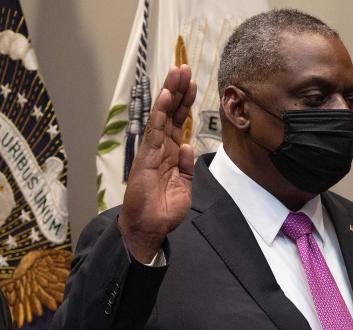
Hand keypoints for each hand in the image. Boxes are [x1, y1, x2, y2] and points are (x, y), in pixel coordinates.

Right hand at [120, 64, 197, 262]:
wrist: (149, 227)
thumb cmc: (164, 210)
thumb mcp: (184, 188)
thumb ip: (187, 167)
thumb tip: (188, 147)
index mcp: (171, 154)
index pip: (179, 123)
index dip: (186, 104)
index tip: (193, 84)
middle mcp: (161, 147)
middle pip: (171, 113)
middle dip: (179, 90)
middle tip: (185, 67)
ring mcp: (153, 149)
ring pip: (163, 115)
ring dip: (171, 93)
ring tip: (178, 72)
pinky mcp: (146, 155)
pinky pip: (155, 128)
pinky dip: (161, 111)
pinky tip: (166, 95)